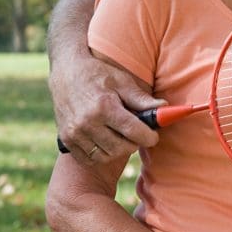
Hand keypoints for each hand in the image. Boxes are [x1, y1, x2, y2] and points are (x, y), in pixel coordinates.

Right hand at [50, 52, 165, 162]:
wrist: (67, 72)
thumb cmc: (99, 74)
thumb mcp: (123, 82)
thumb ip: (142, 99)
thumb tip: (165, 108)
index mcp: (104, 106)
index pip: (133, 131)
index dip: (148, 137)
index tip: (154, 136)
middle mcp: (87, 123)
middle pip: (120, 147)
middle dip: (135, 143)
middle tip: (139, 135)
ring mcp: (74, 133)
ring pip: (105, 156)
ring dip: (119, 151)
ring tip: (124, 137)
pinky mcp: (66, 140)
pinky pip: (89, 159)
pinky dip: (102, 155)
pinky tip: (109, 143)